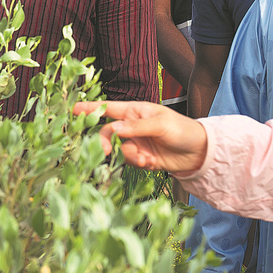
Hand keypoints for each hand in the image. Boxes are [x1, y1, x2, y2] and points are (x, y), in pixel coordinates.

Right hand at [73, 100, 208, 172]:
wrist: (198, 152)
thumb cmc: (182, 129)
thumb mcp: (160, 124)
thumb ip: (137, 127)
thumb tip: (114, 129)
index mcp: (135, 111)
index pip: (109, 108)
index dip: (92, 109)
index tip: (75, 109)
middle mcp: (132, 126)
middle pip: (108, 133)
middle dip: (106, 142)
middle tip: (108, 151)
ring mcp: (136, 142)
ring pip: (119, 150)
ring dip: (129, 156)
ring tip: (145, 158)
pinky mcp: (141, 158)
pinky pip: (130, 161)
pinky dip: (138, 163)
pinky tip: (150, 163)